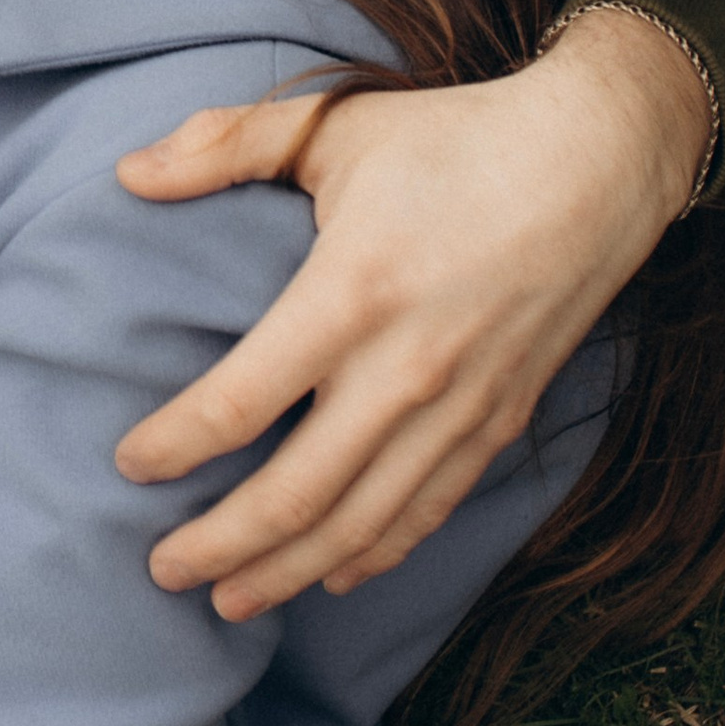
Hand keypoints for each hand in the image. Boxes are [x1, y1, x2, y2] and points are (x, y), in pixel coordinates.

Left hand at [110, 11, 708, 615]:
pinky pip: (426, 512)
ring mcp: (460, 408)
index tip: (127, 464)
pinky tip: (330, 576)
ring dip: (289, 572)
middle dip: (220, 544)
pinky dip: (373, 555)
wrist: (596, 166)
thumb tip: (128, 173)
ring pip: (362, 525)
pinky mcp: (501, 423)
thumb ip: (225, 144)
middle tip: (160, 569)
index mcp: (351, 294)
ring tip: (227, 601)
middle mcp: (407, 371)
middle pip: (296, 493)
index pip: (242, 401)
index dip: (176, 445)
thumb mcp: (334, 124)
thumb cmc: (453, 140)